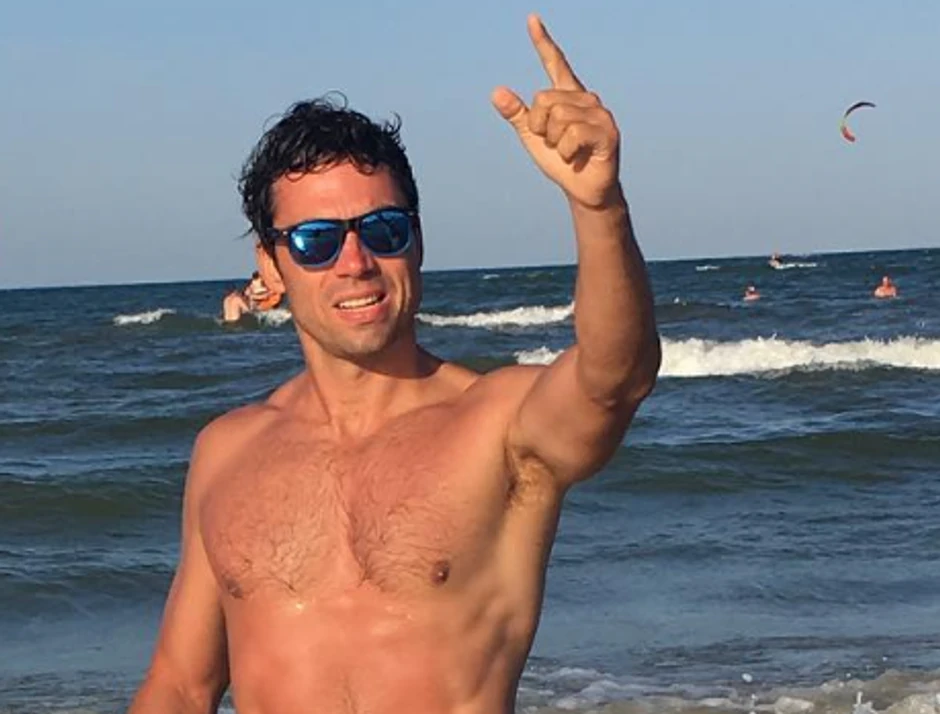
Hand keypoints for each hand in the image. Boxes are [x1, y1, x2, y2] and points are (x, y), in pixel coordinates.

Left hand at [492, 14, 621, 209]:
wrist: (583, 190)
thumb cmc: (561, 162)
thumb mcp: (533, 138)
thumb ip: (518, 115)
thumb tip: (496, 91)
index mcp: (568, 96)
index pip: (554, 64)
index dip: (543, 42)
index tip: (532, 19)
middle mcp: (585, 98)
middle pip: (543, 99)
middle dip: (540, 128)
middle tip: (556, 144)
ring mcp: (599, 113)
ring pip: (557, 118)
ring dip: (555, 143)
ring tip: (569, 151)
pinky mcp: (608, 131)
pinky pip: (571, 135)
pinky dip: (566, 152)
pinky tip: (578, 157)